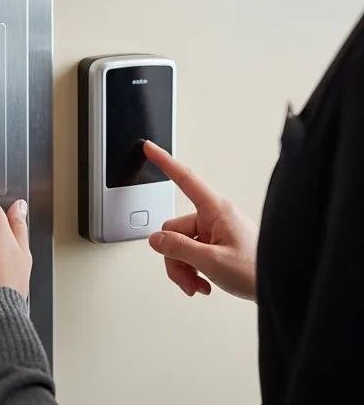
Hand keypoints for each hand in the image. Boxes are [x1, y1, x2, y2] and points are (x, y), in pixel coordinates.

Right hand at [143, 140, 258, 300]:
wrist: (284, 287)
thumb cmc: (258, 271)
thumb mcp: (212, 261)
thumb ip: (179, 248)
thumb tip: (156, 239)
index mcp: (215, 210)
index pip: (184, 179)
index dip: (164, 161)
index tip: (148, 146)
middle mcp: (214, 216)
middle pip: (175, 229)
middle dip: (175, 256)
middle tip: (186, 279)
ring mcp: (216, 232)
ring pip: (182, 244)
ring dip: (184, 267)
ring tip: (197, 285)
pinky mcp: (219, 246)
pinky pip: (193, 252)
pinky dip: (193, 270)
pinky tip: (204, 283)